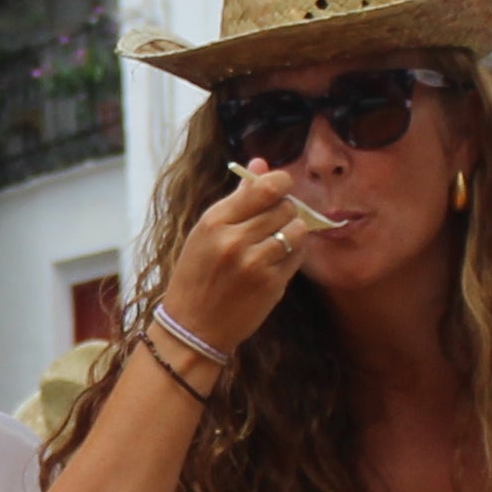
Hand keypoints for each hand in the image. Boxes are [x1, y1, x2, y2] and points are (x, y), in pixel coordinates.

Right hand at [158, 162, 338, 354]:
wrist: (193, 327)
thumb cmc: (197, 275)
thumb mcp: (206, 232)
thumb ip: (237, 198)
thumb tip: (261, 164)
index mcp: (214, 222)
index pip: (264, 187)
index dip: (280, 182)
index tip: (281, 187)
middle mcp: (234, 240)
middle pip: (284, 206)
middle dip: (286, 208)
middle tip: (276, 218)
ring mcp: (255, 264)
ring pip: (296, 229)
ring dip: (293, 230)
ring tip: (278, 238)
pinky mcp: (271, 285)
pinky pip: (298, 255)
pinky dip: (294, 252)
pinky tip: (279, 257)